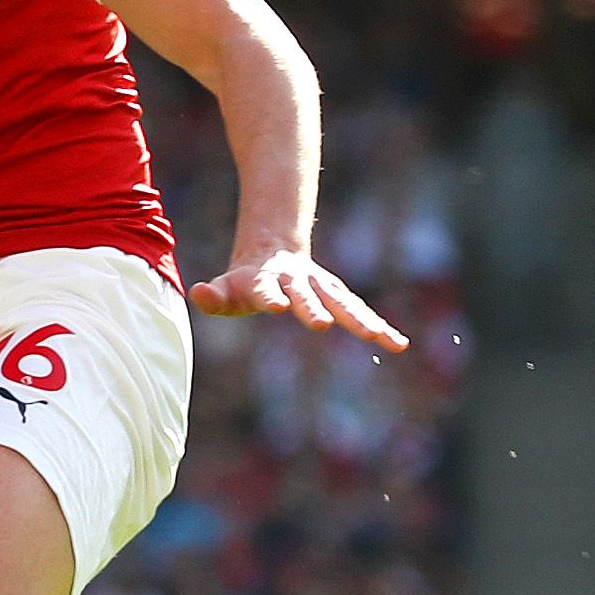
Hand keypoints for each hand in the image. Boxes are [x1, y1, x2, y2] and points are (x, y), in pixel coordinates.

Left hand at [189, 242, 408, 351]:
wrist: (273, 251)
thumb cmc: (244, 282)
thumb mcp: (225, 289)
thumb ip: (212, 296)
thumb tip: (197, 292)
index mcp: (265, 281)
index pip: (265, 291)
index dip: (269, 297)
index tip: (276, 306)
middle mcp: (297, 282)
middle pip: (308, 297)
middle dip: (314, 310)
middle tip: (322, 325)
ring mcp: (320, 287)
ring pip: (343, 304)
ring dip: (361, 321)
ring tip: (382, 338)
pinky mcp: (337, 296)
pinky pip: (359, 312)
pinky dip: (377, 326)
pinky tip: (398, 343)